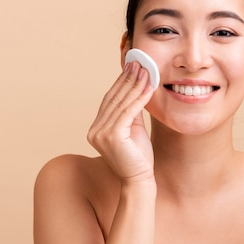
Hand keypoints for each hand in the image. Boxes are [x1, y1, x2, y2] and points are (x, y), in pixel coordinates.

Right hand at [87, 62, 154, 182]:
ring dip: (135, 84)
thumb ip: (130, 111)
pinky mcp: (112, 136)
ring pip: (122, 103)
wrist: (139, 180)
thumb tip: (135, 88)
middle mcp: (95, 130)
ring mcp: (101, 134)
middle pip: (114, 98)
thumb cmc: (138, 157)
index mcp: (96, 129)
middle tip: (138, 62)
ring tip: (145, 70)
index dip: (120, 82)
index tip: (131, 67)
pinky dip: (140, 98)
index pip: (109, 100)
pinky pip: (129, 112)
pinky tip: (148, 87)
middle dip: (127, 79)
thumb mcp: (132, 129)